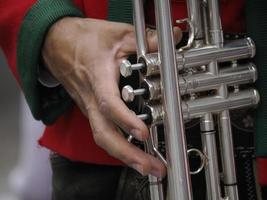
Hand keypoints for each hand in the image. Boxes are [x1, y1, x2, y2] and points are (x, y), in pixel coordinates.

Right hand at [42, 17, 181, 176]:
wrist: (57, 43)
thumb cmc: (83, 40)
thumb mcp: (118, 34)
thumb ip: (145, 40)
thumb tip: (172, 38)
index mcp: (98, 77)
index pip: (109, 104)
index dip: (125, 120)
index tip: (143, 133)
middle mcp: (92, 98)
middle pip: (103, 133)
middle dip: (126, 154)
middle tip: (150, 167)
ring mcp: (90, 106)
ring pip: (103, 137)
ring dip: (124, 155)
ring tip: (147, 167)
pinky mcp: (92, 109)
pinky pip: (103, 132)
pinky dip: (118, 146)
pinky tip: (134, 152)